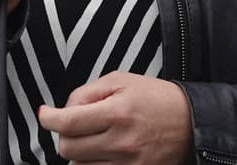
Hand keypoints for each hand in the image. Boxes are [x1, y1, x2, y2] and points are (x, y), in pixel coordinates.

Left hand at [37, 73, 192, 163]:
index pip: (68, 123)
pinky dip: (93, 164)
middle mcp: (122, 142)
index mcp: (117, 113)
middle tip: (74, 125)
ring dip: (79, 152)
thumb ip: (87, 93)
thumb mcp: (120, 81)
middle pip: (69, 149)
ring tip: (93, 136)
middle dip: (64, 135)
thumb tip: (64, 109)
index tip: (45, 114)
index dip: (48, 119)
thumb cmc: (155, 98)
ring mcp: (129, 163)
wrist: (191, 122)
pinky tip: (101, 151)